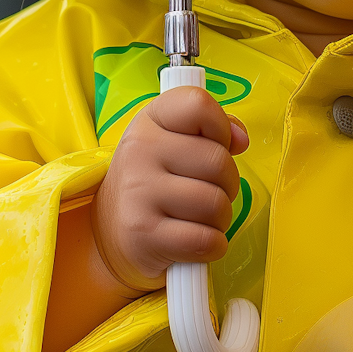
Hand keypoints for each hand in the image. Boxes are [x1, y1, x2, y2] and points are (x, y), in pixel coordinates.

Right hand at [91, 89, 249, 291]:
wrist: (111, 231)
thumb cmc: (157, 182)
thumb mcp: (175, 143)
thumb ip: (214, 130)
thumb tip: (241, 139)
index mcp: (149, 120)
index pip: (198, 104)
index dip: (220, 127)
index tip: (215, 144)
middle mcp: (139, 150)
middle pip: (219, 161)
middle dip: (227, 184)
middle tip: (208, 191)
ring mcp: (138, 192)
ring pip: (216, 204)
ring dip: (220, 219)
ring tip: (199, 217)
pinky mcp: (144, 234)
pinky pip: (206, 240)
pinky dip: (213, 246)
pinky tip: (195, 241)